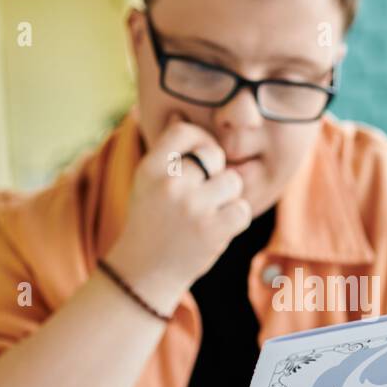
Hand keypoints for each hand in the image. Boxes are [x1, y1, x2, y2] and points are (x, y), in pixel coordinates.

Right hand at [105, 116, 250, 311]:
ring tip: (207, 215)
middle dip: (215, 173)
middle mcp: (169, 184)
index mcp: (150, 168)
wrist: (144, 272)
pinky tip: (217, 229)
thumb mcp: (147, 183)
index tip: (198, 163)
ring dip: (227, 199)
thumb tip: (180, 114)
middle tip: (201, 195)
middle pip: (214, 155)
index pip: (185, 131)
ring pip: (233, 182)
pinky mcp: (211, 230)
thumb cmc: (151, 222)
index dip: (199, 142)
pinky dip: (235, 220)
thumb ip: (167, 153)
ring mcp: (191, 207)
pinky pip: (242, 209)